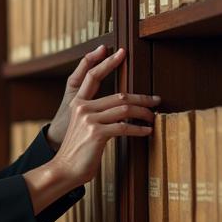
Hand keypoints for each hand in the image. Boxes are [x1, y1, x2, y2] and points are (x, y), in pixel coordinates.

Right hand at [24, 47, 158, 213]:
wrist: (65, 169)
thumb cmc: (78, 151)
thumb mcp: (85, 127)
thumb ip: (98, 115)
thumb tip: (122, 110)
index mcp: (78, 103)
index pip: (93, 76)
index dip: (107, 62)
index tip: (121, 53)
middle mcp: (82, 107)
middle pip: (119, 95)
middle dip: (142, 97)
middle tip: (155, 100)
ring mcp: (89, 120)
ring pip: (125, 109)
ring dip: (144, 113)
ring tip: (153, 118)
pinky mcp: (97, 133)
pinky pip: (125, 127)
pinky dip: (139, 129)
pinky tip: (146, 131)